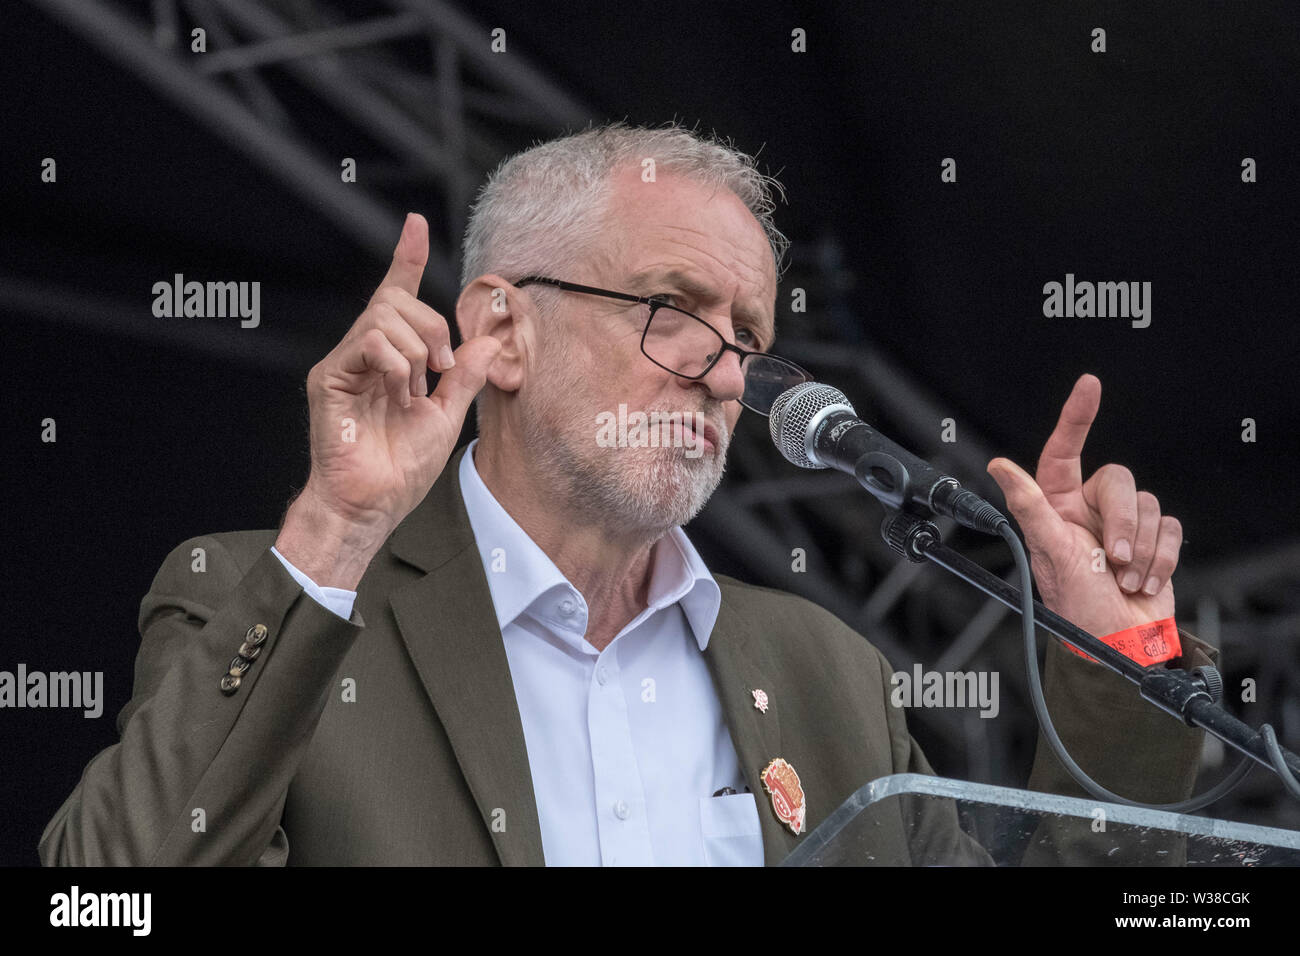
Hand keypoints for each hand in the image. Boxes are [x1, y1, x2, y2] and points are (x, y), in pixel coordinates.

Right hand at [276, 213, 500, 586]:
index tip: (415, 223)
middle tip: (442, 369)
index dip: (406, 258)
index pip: (396, 297)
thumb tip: (487, 340)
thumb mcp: (447, 415)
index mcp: (390, 360)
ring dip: (416, 352)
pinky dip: (396, 363)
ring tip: (413, 391)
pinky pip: (370, 342)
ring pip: (385, 317)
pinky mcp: (329, 377)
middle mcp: (364, 355)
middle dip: (431, 327)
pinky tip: (397, 392)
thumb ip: (465, 376)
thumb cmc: (401, 468)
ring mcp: (344, 364)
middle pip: (396, 300)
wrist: (373, 503)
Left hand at [986, 374, 1182, 639]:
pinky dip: (1162, 558)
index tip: (1089, 385)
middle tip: (1111, 560)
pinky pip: (1170, 527)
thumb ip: (1029, 506)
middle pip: (1119, 480)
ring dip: (1140, 549)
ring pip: (1148, 504)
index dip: (1076, 416)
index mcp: (1056, 505)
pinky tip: (1145, 581)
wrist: (1119, 644)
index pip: (1062, 451)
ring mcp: (1123, 525)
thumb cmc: (1077, 607)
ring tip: (1123, 578)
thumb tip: (998, 466)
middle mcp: (1088, 509)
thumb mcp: (1049, 553)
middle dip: (1120, 524)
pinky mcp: (1155, 540)